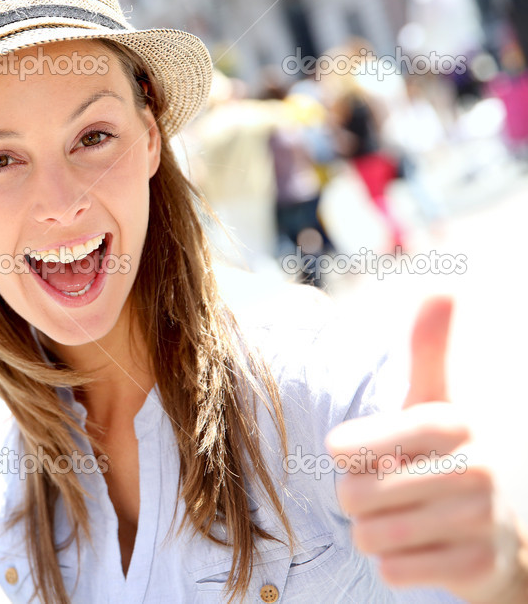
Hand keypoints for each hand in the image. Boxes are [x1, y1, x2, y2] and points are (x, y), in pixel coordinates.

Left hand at [325, 296, 527, 602]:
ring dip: (375, 533)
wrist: (514, 532)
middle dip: (359, 499)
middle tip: (391, 492)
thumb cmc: (454, 457)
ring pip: (370, 536)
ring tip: (406, 519)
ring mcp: (482, 523)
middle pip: (353, 496)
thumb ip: (430, 350)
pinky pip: (393, 571)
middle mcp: (475, 470)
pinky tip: (424, 550)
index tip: (364, 453)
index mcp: (452, 423)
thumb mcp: (438, 402)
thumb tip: (444, 286)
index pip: (349, 448)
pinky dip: (397, 565)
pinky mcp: (479, 570)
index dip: (346, 455)